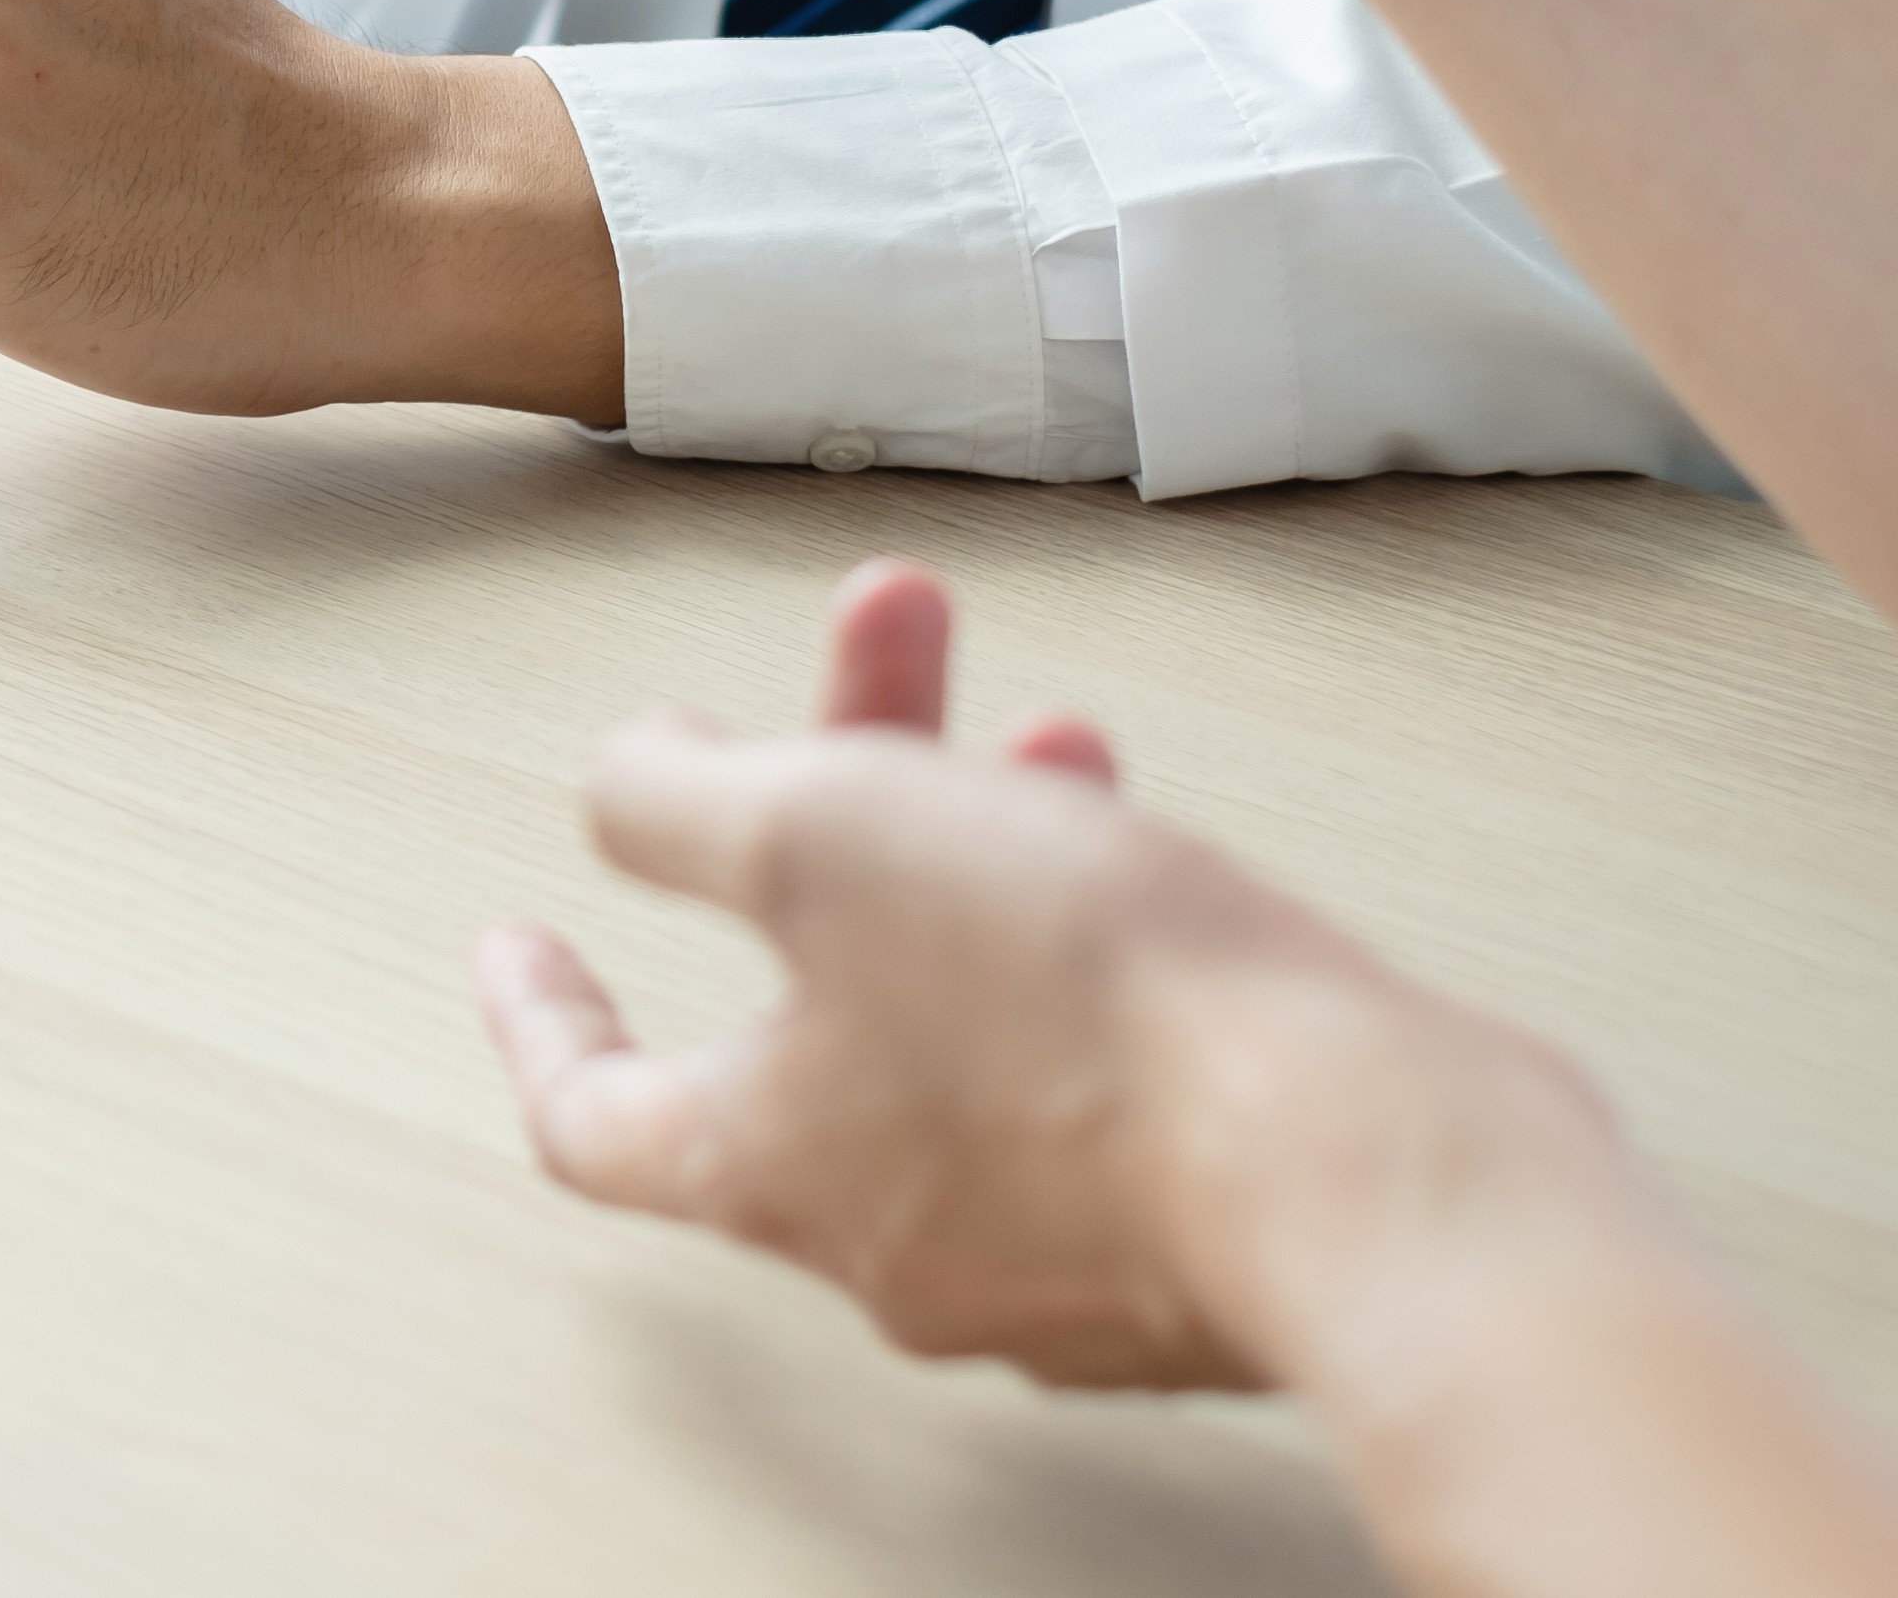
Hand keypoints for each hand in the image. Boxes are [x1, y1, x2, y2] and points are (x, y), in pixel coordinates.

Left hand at [490, 568, 1897, 1595]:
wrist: (1372, 1167)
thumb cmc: (1104, 1031)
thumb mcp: (820, 832)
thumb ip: (681, 801)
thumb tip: (633, 782)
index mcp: (768, 1162)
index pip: (593, 1111)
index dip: (545, 1010)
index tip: (525, 945)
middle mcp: (897, 1226)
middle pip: (803, 997)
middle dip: (829, 801)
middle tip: (868, 664)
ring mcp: (1054, 1233)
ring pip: (959, 1003)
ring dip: (972, 835)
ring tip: (1030, 724)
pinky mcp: (1191, 1212)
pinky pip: (1093, 1051)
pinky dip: (1086, 919)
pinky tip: (1133, 827)